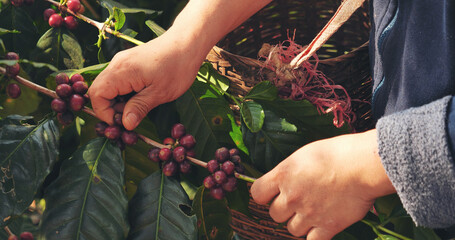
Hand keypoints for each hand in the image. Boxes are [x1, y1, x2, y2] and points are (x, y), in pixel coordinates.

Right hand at [88, 32, 204, 129]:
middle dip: (111, 109)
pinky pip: (118, 81)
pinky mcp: (130, 62)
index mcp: (121, 71)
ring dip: (120, 101)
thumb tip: (125, 125)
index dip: (105, 113)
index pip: (96, 95)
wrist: (188, 43)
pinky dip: (125, 93)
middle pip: (99, 91)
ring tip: (140, 106)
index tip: (122, 123)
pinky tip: (142, 96)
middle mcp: (117, 64)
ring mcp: (122, 62)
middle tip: (132, 117)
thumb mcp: (160, 93)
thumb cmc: (177, 67)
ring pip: (109, 87)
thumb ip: (139, 108)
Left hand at [250, 129, 395, 238]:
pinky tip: (322, 225)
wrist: (363, 165)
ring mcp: (308, 213)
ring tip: (313, 211)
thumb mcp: (305, 153)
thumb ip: (289, 170)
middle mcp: (292, 196)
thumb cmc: (337, 153)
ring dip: (300, 223)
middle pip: (274, 214)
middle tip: (299, 200)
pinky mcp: (327, 227)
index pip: (257, 193)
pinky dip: (315, 235)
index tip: (271, 193)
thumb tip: (282, 180)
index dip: (264, 195)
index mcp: (283, 175)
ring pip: (292, 229)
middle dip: (284, 209)